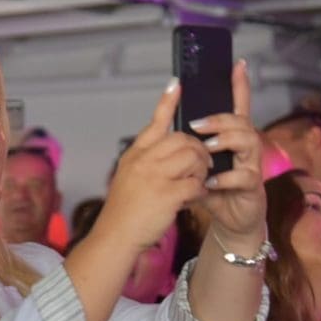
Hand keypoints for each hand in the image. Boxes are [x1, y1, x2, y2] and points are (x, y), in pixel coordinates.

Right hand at [98, 80, 210, 251]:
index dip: (167, 103)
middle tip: (204, 162)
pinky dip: (201, 189)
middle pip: (183, 140)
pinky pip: (196, 182)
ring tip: (199, 180)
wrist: (116, 236)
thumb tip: (169, 150)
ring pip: (193, 157)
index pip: (154, 123)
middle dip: (199, 149)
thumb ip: (146, 161)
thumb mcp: (128, 176)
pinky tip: (198, 196)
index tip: (177, 84)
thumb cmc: (124, 210)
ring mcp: (155, 176)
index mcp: (135, 154)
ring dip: (202, 168)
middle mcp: (144, 161)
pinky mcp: (168, 194)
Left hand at [191, 60, 265, 244]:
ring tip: (206, 147)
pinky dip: (226, 177)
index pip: (237, 107)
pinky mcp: (253, 187)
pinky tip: (211, 181)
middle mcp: (246, 148)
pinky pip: (244, 176)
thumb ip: (189, 144)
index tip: (238, 64)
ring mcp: (252, 166)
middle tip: (197, 124)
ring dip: (226, 141)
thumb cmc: (213, 188)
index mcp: (232, 138)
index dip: (239, 87)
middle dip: (220, 119)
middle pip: (242, 122)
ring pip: (249, 142)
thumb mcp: (198, 163)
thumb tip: (168, 120)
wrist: (229, 220)